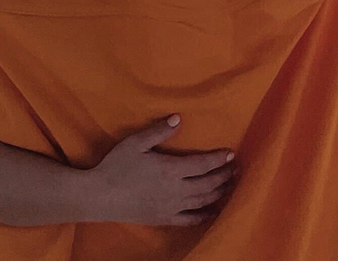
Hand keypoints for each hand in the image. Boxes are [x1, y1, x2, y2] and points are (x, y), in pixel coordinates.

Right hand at [82, 115, 235, 226]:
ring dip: (219, 192)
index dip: (219, 159)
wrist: (101, 196)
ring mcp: (172, 206)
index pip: (203, 164)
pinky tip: (214, 210)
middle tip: (235, 168)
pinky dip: (206, 215)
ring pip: (204, 200)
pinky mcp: (165, 218)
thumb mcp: (135, 143)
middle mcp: (176, 190)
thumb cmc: (116, 166)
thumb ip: (158, 131)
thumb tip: (178, 118)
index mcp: (171, 169)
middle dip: (224, 175)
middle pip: (208, 183)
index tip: (231, 154)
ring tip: (230, 184)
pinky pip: (191, 219)